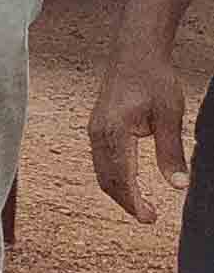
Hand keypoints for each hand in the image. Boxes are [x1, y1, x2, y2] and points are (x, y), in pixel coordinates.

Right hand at [91, 34, 190, 224]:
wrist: (134, 54)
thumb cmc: (154, 80)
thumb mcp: (170, 116)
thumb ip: (171, 153)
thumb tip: (178, 185)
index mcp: (115, 132)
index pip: (122, 178)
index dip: (135, 202)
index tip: (150, 218)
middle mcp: (98, 135)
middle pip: (107, 180)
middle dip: (126, 202)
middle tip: (150, 216)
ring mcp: (94, 132)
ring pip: (101, 173)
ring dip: (119, 192)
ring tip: (141, 204)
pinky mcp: (97, 129)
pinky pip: (101, 161)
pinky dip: (114, 178)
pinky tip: (130, 181)